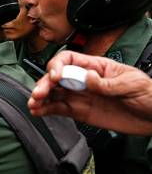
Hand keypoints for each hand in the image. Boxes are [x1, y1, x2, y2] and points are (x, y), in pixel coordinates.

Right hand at [29, 50, 151, 134]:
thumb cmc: (149, 95)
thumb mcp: (132, 84)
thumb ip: (107, 83)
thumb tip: (88, 78)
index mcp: (96, 67)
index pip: (69, 60)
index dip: (58, 66)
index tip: (55, 77)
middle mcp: (85, 80)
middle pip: (57, 78)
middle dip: (45, 84)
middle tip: (39, 94)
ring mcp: (81, 96)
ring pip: (55, 94)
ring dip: (41, 98)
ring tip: (33, 104)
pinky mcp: (81, 112)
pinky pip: (60, 109)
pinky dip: (47, 111)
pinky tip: (37, 112)